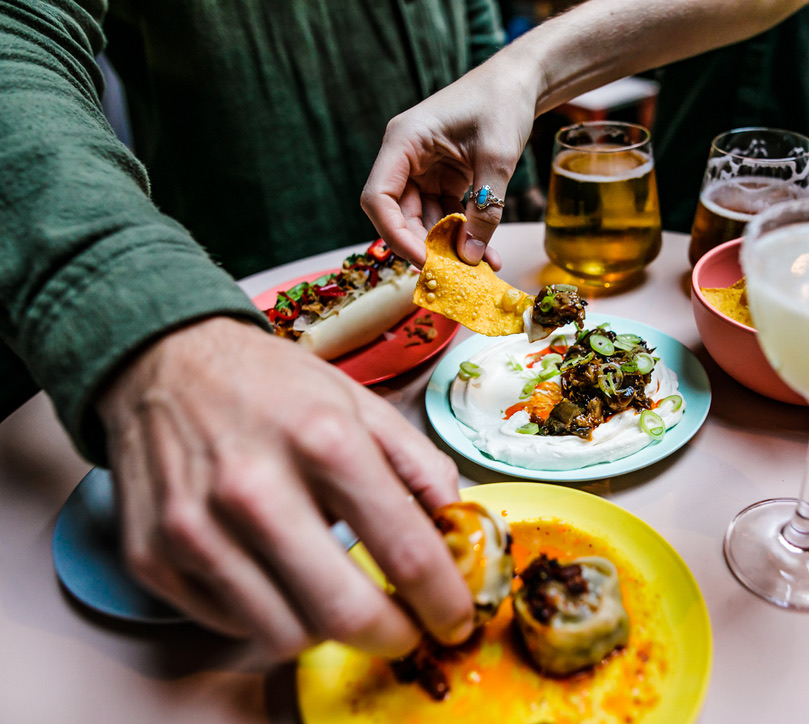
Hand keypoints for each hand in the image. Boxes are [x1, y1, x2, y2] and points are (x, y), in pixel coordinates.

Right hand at [95, 316, 474, 661]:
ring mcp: (197, 528)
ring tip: (334, 590)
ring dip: (327, 627)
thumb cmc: (273, 386)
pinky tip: (276, 573)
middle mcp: (255, 489)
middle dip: (393, 637)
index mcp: (324, 441)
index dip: (443, 601)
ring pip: (286, 634)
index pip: (406, 553)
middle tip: (407, 633)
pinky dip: (268, 612)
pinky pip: (233, 623)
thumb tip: (457, 532)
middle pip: (345, 612)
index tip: (455, 619)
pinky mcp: (154, 558)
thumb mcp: (362, 403)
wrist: (163, 362)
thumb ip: (420, 466)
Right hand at [360, 60, 537, 270]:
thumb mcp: (497, 158)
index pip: (378, 198)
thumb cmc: (502, 104)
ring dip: (448, 247)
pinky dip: (462, 235)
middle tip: (455, 275)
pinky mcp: (441, 179)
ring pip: (425, 221)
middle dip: (426, 247)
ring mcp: (423, 170)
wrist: (518, 83)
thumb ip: (484, 208)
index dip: (395, 234)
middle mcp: (406, 158)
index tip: (424, 260)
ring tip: (479, 269)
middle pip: (400, 215)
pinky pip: (445, 215)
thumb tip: (470, 258)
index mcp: (404, 142)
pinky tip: (484, 254)